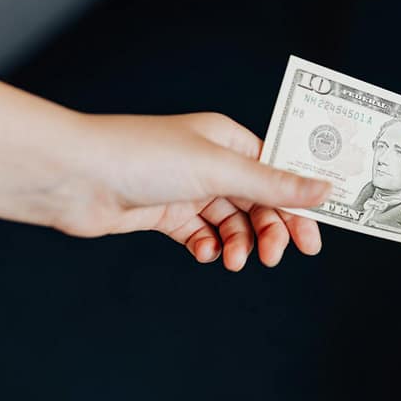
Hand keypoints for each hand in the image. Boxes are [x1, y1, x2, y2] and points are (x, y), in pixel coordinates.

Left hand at [53, 112, 330, 270]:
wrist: (75, 177)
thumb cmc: (143, 157)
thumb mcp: (220, 171)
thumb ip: (274, 185)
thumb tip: (325, 189)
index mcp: (230, 140)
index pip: (279, 172)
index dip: (299, 204)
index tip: (313, 237)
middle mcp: (212, 162)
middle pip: (259, 201)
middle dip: (271, 230)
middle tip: (277, 256)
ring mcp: (189, 189)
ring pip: (232, 223)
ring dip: (239, 243)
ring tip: (233, 260)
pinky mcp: (166, 214)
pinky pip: (201, 235)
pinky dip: (208, 247)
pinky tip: (204, 253)